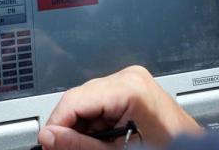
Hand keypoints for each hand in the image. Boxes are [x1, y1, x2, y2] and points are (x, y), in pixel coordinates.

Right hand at [39, 65, 200, 149]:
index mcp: (130, 88)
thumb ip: (81, 145)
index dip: (56, 124)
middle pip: (78, 98)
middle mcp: (129, 76)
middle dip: (69, 126)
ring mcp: (130, 79)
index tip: (48, 143)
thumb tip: (50, 137)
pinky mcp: (130, 87)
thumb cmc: (170, 148)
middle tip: (64, 149)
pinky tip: (103, 138)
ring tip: (95, 146)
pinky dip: (94, 122)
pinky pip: (98, 102)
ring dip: (82, 125)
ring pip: (86, 101)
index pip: (75, 100)